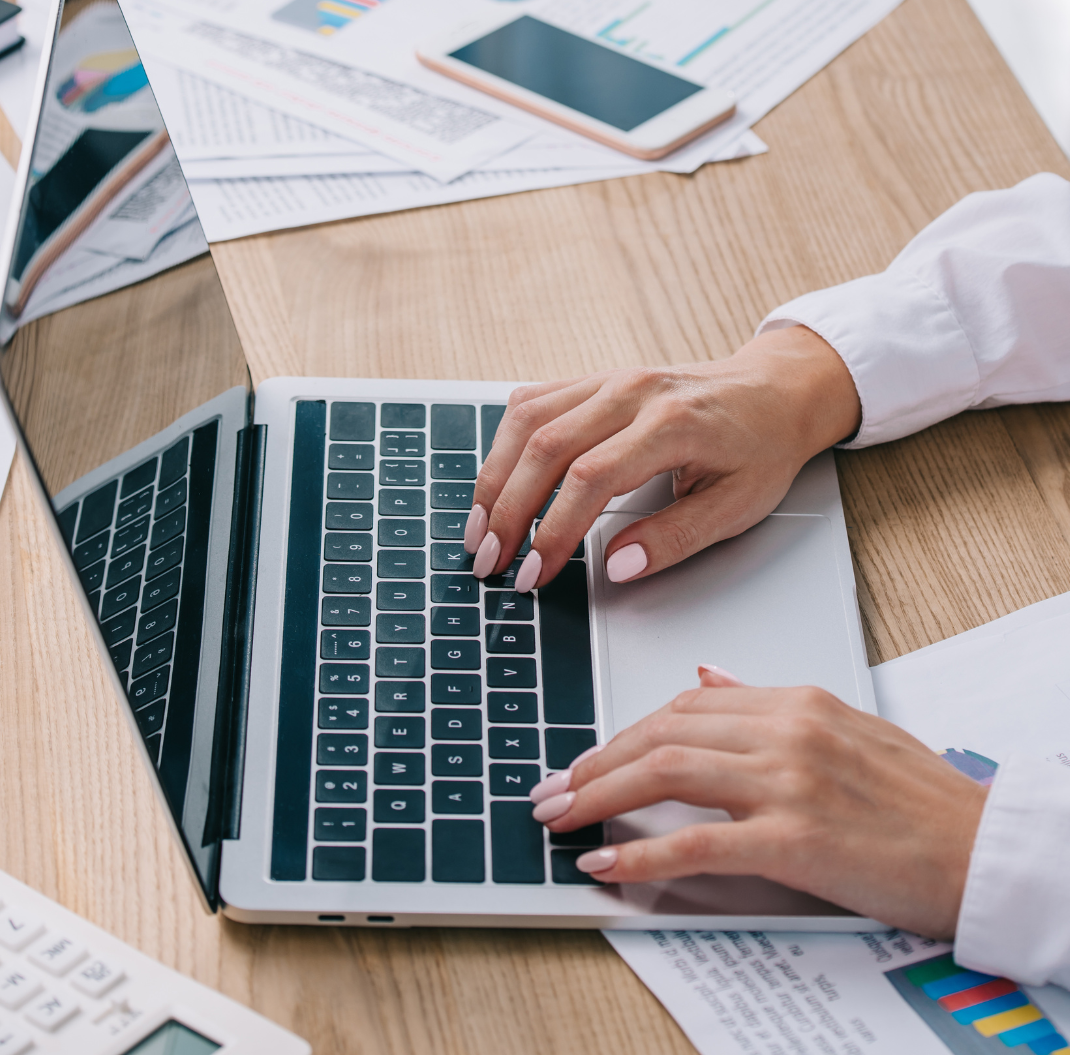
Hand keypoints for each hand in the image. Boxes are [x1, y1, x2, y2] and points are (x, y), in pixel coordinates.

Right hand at [463, 325, 860, 592]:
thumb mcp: (738, 506)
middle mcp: (631, 392)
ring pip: (526, 420)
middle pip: (544, 446)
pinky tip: (496, 482)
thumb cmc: (759, 448)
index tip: (533, 573)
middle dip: (507, 510)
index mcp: (671, 423)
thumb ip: (676, 538)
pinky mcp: (593, 379)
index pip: (590, 478)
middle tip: (489, 562)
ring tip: (479, 528)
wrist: (773, 392)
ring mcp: (608, 379)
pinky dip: (504, 444)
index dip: (552, 531)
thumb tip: (618, 566)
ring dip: (494, 477)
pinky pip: (532, 402)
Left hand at [528, 669, 987, 937]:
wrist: (984, 848)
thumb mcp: (844, 727)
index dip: (627, 731)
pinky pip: (698, 843)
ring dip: (599, 796)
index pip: (686, 703)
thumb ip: (768, 702)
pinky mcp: (796, 840)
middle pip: (663, 732)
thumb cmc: (921, 798)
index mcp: (796, 702)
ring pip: (666, 772)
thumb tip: (709, 676)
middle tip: (554, 788)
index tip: (591, 756)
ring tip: (561, 817)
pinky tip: (607, 863)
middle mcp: (786, 731)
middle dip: (596, 761)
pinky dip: (642, 855)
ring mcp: (789, 782)